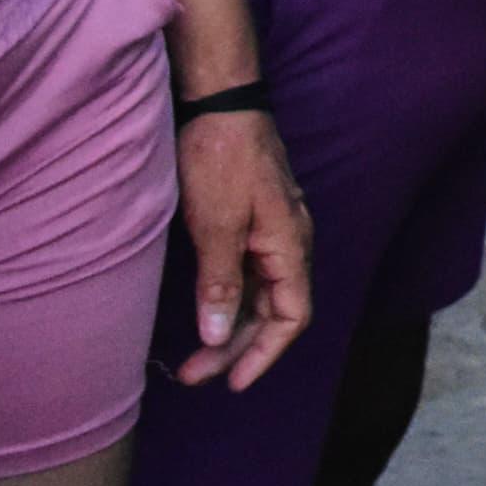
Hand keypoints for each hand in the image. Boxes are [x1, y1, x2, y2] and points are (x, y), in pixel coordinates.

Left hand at [174, 108, 314, 390]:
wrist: (218, 102)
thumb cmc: (222, 158)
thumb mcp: (217, 224)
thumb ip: (220, 283)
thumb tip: (218, 338)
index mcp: (290, 244)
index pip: (293, 315)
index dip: (266, 354)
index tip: (232, 383)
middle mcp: (288, 242)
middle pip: (273, 311)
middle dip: (237, 349)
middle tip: (192, 375)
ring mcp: (269, 231)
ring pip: (258, 296)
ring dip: (229, 329)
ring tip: (192, 356)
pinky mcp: (249, 222)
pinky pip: (246, 276)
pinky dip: (226, 302)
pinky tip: (204, 314)